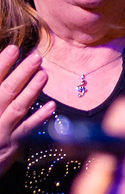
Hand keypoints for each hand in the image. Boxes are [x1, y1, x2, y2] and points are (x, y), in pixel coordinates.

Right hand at [0, 47, 54, 175]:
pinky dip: (39, 117)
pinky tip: (51, 105)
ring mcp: (1, 130)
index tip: (14, 49)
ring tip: (44, 74)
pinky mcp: (12, 145)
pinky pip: (27, 130)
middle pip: (6, 91)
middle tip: (36, 56)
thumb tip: (4, 70)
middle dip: (21, 73)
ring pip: (18, 107)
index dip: (2, 64)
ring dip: (32, 90)